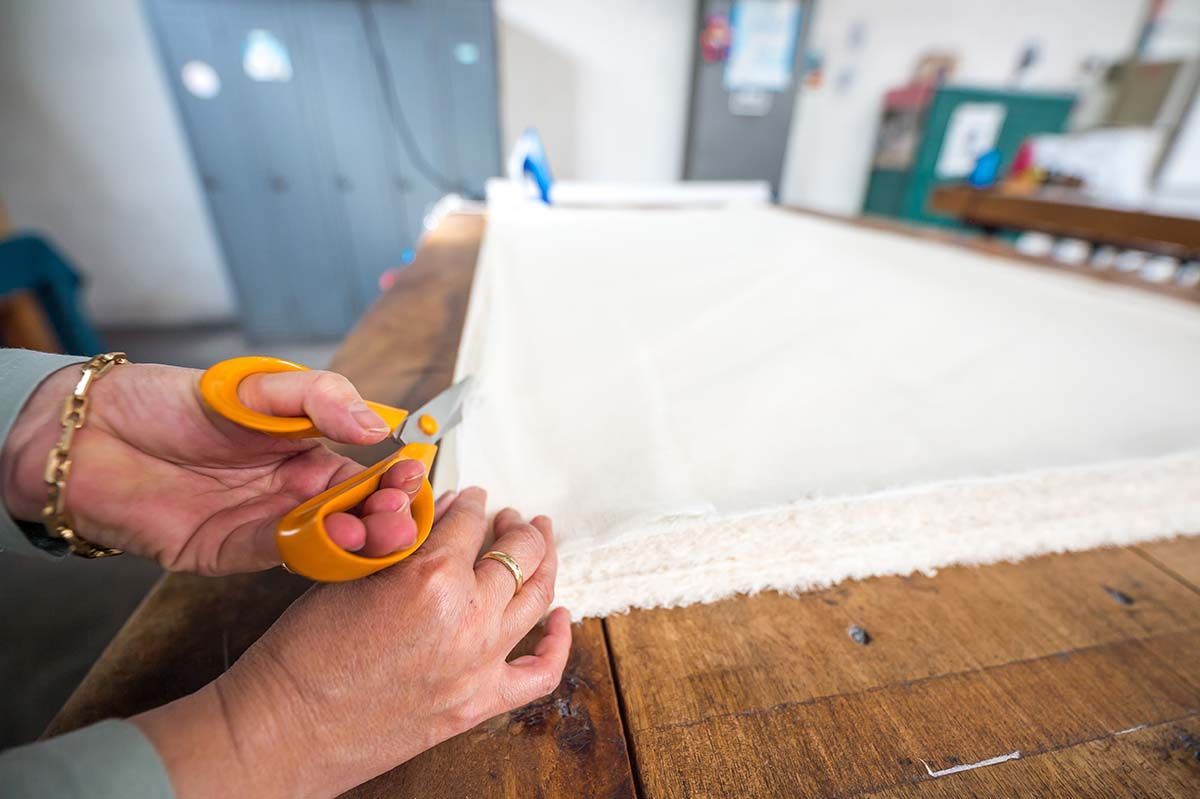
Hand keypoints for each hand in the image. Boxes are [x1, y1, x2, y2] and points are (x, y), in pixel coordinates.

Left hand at [0, 361, 422, 573]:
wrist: (93, 430)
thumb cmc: (174, 400)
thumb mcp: (260, 386)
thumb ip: (322, 399)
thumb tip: (380, 426)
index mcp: (311, 457)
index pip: (370, 479)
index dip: (396, 482)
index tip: (413, 477)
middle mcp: (293, 497)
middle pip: (356, 518)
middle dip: (386, 520)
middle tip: (400, 514)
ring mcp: (263, 527)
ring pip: (324, 543)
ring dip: (356, 541)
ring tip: (375, 530)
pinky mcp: (226, 552)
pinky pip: (274, 553)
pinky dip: (305, 548)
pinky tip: (331, 536)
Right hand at [132, 488, 572, 798]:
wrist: (284, 729)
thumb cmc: (303, 653)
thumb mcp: (350, 575)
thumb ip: (403, 543)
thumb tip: (441, 514)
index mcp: (431, 577)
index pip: (470, 520)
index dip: (471, 502)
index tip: (470, 498)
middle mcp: (467, 618)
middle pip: (518, 553)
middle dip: (515, 525)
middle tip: (510, 517)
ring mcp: (479, 664)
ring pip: (538, 598)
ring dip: (544, 562)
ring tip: (539, 544)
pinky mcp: (478, 704)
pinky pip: (540, 672)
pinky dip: (558, 641)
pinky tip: (560, 616)